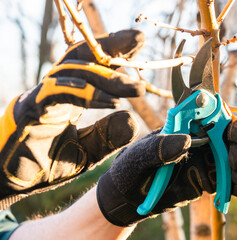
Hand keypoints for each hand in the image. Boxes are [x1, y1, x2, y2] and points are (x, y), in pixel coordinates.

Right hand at [0, 29, 144, 208]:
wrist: (9, 181)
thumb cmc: (45, 164)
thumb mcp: (86, 152)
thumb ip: (107, 137)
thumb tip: (134, 120)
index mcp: (71, 97)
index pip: (95, 68)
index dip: (117, 55)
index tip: (141, 46)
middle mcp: (57, 90)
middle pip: (84, 57)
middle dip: (112, 45)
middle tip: (140, 38)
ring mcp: (43, 97)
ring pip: (73, 71)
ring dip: (107, 77)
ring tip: (138, 89)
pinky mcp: (30, 109)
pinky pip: (56, 92)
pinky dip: (84, 94)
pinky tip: (112, 103)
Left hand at [96, 117, 236, 226]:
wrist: (128, 198)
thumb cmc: (130, 169)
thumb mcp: (139, 156)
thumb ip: (159, 147)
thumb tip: (186, 140)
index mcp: (182, 125)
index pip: (207, 111)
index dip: (223, 114)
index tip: (229, 126)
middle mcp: (197, 138)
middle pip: (228, 132)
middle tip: (235, 160)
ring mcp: (204, 158)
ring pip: (233, 156)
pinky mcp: (207, 178)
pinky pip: (228, 179)